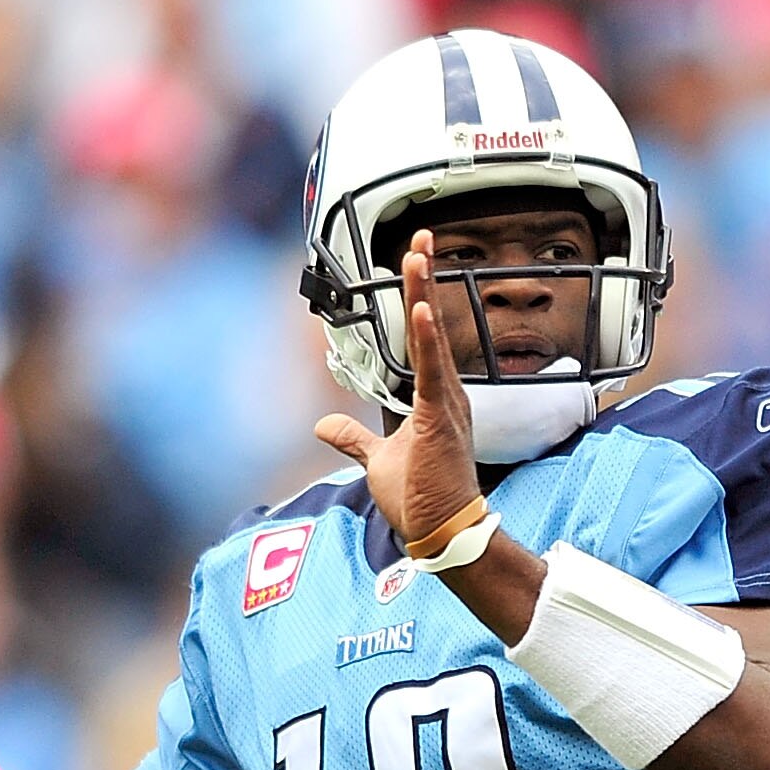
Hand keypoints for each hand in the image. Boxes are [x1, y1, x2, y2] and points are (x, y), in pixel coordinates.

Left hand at [316, 235, 481, 549]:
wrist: (441, 531)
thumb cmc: (419, 498)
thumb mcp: (377, 459)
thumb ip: (353, 438)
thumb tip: (323, 426)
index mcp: (435, 398)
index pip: (424, 337)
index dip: (420, 296)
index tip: (415, 259)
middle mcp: (446, 393)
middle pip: (432, 324)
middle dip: (425, 278)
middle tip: (422, 237)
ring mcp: (446, 403)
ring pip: (433, 337)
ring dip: (425, 294)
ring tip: (420, 254)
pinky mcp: (439, 417)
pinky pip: (434, 369)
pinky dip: (429, 337)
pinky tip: (424, 307)